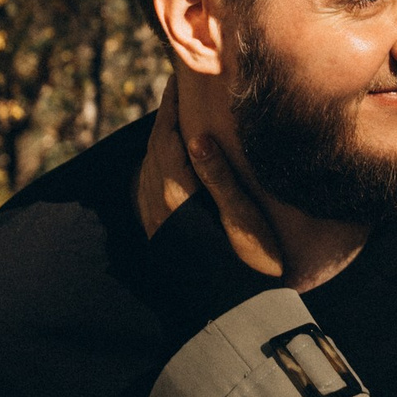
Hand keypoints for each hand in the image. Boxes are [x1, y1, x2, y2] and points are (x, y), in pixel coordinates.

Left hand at [138, 79, 286, 280]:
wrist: (231, 318)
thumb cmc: (250, 268)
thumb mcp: (242, 220)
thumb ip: (218, 178)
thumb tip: (197, 137)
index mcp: (178, 197)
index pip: (167, 138)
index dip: (172, 106)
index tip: (180, 78)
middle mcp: (159, 208)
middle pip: (153, 150)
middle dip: (163, 117)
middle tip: (178, 89)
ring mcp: (155, 225)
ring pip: (147, 169)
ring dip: (157, 140)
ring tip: (175, 118)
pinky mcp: (158, 238)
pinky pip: (146, 189)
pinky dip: (154, 165)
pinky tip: (166, 163)